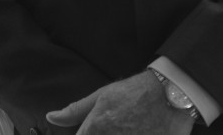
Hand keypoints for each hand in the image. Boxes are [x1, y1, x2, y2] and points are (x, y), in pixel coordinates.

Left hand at [46, 72, 193, 133]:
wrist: (171, 94)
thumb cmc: (134, 92)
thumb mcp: (101, 96)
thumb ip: (75, 111)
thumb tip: (51, 117)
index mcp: (95, 129)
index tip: (88, 131)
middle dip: (99, 134)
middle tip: (115, 125)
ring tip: (126, 126)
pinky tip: (136, 130)